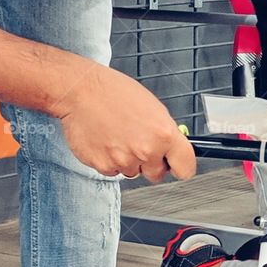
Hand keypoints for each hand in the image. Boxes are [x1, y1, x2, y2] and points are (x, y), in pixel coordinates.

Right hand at [56, 64, 195, 181]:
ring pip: (133, 172)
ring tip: (118, 135)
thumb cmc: (115, 92)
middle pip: (157, 174)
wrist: (81, 91)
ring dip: (128, 160)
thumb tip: (172, 147)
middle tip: (140, 144)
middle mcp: (146, 151)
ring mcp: (124, 161)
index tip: (177, 165)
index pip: (185, 168)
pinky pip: (112, 171)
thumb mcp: (152, 107)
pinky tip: (106, 140)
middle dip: (151, 163)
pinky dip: (110, 159)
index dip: (181, 167)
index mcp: (164, 134)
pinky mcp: (103, 166)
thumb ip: (165, 131)